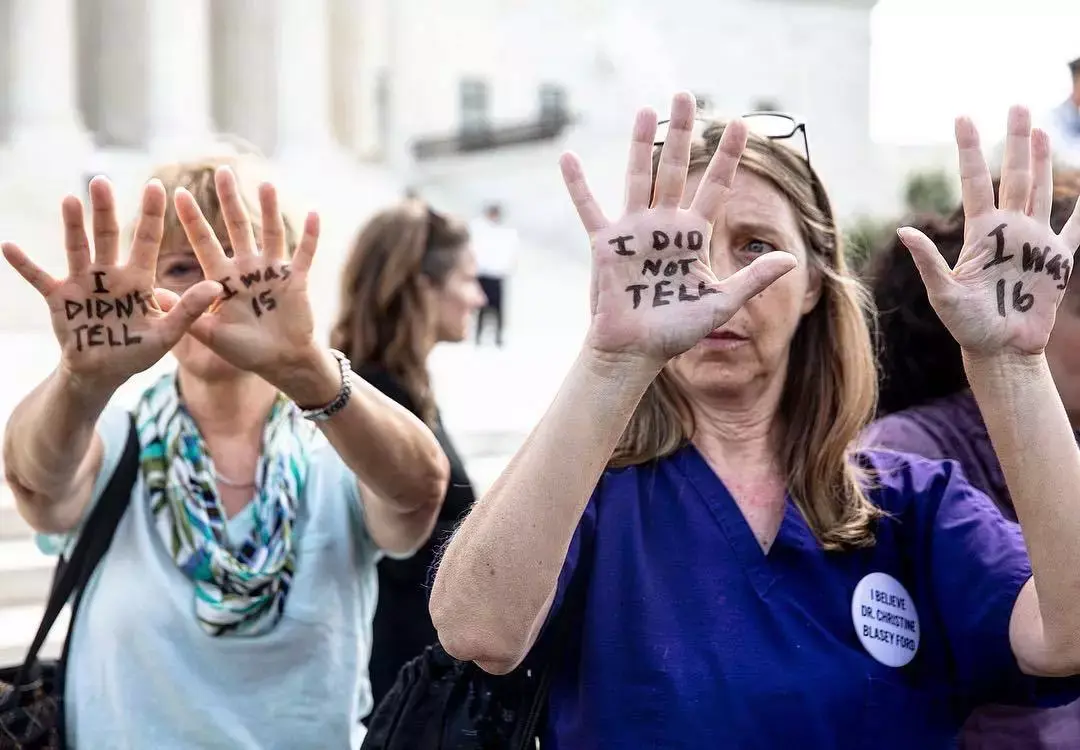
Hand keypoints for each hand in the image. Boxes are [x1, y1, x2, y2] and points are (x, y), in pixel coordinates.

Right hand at [2, 178, 219, 390]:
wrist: (102, 372)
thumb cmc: (136, 352)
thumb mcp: (166, 334)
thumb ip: (189, 311)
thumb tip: (216, 287)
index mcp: (138, 279)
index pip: (147, 240)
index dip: (152, 214)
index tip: (157, 185)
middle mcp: (110, 274)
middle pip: (107, 235)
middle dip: (105, 209)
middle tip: (102, 179)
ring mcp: (83, 283)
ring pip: (77, 247)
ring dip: (72, 225)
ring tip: (70, 200)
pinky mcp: (59, 298)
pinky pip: (38, 277)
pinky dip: (23, 264)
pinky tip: (7, 245)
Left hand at [174, 167, 334, 400]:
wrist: (281, 363)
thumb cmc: (246, 352)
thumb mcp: (211, 334)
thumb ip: (187, 313)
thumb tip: (153, 293)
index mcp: (223, 280)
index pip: (204, 243)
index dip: (193, 220)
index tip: (177, 193)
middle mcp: (247, 269)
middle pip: (237, 228)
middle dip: (229, 201)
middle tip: (222, 171)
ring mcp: (273, 273)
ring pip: (271, 233)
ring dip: (269, 210)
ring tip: (265, 184)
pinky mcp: (296, 280)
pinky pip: (305, 254)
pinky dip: (310, 236)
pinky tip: (313, 214)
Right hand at [561, 92, 796, 368]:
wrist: (635, 351)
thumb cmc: (676, 331)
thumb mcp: (721, 302)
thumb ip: (753, 278)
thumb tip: (792, 260)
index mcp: (693, 235)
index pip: (715, 186)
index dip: (726, 156)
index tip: (739, 124)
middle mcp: (664, 225)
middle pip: (674, 168)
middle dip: (682, 133)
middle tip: (686, 96)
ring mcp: (634, 231)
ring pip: (638, 177)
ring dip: (642, 144)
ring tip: (647, 110)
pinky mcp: (606, 244)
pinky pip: (589, 209)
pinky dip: (577, 185)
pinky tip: (567, 158)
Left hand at [899, 107, 1079, 358]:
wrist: (1000, 351)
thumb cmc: (967, 326)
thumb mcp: (944, 293)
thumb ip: (929, 261)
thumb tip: (903, 231)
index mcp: (981, 233)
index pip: (976, 181)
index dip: (971, 149)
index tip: (963, 117)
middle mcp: (1008, 230)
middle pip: (1014, 174)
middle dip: (1016, 140)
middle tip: (1018, 105)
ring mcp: (1034, 242)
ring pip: (1040, 190)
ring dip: (1042, 160)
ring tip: (1040, 130)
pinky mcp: (1057, 261)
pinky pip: (1076, 230)